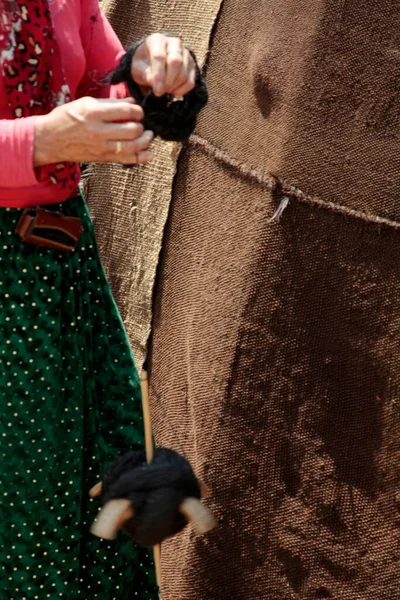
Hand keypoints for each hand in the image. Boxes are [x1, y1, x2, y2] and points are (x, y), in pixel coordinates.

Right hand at [33, 96, 153, 167]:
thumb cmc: (66, 118)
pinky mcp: (103, 158)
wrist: (49, 140)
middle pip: (132, 129)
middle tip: (141, 123)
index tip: (138, 110)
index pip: (126, 111)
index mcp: (93, 113)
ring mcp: (101, 147)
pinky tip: (148, 152)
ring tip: (148, 135)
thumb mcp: (85, 103)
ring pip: (133, 146)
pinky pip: (127, 160)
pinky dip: (141, 157)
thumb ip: (110, 103)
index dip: (137, 110)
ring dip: (145, 140)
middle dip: (142, 125)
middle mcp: (98, 131)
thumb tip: (132, 101)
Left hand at [131, 33, 195, 96]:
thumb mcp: (138, 69)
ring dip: (173, 87)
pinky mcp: (192, 65)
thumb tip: (157, 84)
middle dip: (167, 81)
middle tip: (159, 91)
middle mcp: (174, 43)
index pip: (159, 56)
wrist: (152, 64)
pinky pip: (190, 82)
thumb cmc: (143, 65)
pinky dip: (181, 91)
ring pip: (183, 74)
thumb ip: (145, 75)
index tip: (156, 90)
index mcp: (157, 40)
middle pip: (175, 62)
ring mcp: (186, 54)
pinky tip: (172, 90)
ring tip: (164, 89)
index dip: (158, 75)